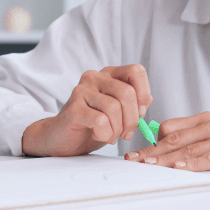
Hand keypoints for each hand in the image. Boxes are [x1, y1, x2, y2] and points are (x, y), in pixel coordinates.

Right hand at [22, 64, 151, 156]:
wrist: (63, 138)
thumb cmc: (92, 125)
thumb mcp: (119, 112)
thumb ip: (134, 103)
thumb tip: (146, 101)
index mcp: (108, 74)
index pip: (136, 70)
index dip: (144, 93)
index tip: (140, 112)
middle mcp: (94, 77)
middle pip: (127, 93)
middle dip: (132, 119)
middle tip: (126, 133)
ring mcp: (82, 91)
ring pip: (114, 108)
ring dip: (117, 129)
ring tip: (110, 135)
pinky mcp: (73, 108)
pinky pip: (100, 121)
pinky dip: (105, 134)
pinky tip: (99, 135)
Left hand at [124, 111, 209, 170]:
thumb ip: (197, 134)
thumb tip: (167, 140)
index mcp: (207, 118)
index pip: (171, 128)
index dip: (151, 141)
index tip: (135, 153)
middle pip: (176, 139)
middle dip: (152, 151)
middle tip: (134, 161)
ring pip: (191, 149)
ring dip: (167, 158)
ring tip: (150, 165)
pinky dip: (195, 163)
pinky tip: (182, 168)